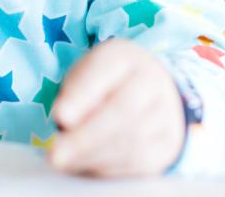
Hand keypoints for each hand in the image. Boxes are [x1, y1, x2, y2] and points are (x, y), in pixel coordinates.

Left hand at [49, 38, 185, 176]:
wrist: (150, 92)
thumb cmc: (105, 83)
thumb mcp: (85, 76)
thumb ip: (74, 93)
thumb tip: (64, 120)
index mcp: (124, 57)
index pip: (104, 71)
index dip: (82, 95)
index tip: (60, 116)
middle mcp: (152, 81)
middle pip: (123, 110)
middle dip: (86, 137)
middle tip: (56, 154)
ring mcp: (165, 112)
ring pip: (131, 140)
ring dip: (94, 156)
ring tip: (65, 162)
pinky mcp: (168, 143)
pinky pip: (139, 161)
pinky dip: (109, 167)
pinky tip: (86, 166)